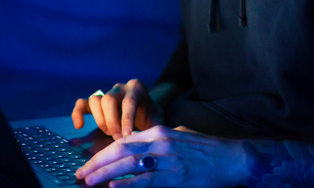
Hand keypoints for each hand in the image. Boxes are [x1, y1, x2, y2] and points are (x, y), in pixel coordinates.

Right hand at [71, 79, 162, 139]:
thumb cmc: (152, 118)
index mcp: (137, 88)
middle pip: (109, 99)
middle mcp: (120, 88)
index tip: (127, 136)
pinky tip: (79, 126)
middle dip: (112, 121)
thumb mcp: (157, 122)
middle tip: (117, 138)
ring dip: (100, 120)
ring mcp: (106, 93)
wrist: (148, 111)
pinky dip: (78, 113)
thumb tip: (143, 143)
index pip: (129, 102)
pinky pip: (82, 103)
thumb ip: (153, 130)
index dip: (126, 120)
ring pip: (96, 100)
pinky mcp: (96, 102)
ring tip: (108, 133)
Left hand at [74, 125, 245, 186]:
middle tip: (81, 174)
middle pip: (120, 151)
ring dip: (105, 173)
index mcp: (159, 131)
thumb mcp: (178, 136)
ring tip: (89, 181)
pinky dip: (128, 184)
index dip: (102, 153)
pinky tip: (113, 187)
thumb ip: (157, 141)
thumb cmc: (205, 150)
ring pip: (128, 164)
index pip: (122, 141)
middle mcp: (160, 141)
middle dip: (97, 163)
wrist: (233, 158)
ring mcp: (168, 158)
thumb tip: (135, 149)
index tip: (88, 163)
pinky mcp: (176, 176)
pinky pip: (147, 180)